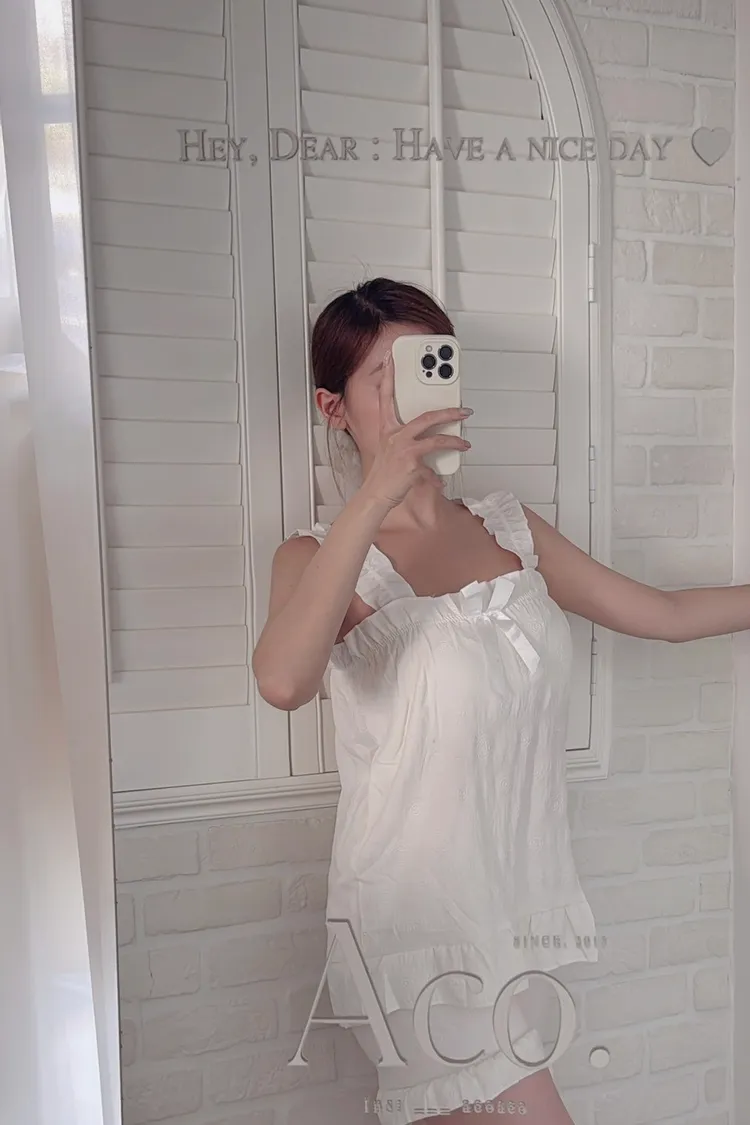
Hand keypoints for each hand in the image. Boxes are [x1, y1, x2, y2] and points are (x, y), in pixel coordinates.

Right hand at [360, 348, 471, 509]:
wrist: (376, 495)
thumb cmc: (383, 474)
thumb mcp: (390, 450)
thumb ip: (405, 439)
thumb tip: (428, 438)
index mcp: (387, 429)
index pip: (386, 397)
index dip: (388, 377)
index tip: (391, 359)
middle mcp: (395, 436)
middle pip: (427, 417)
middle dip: (450, 412)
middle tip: (464, 410)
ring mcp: (404, 450)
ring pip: (437, 440)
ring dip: (455, 442)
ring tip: (465, 444)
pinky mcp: (412, 465)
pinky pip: (432, 468)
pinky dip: (438, 476)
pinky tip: (441, 480)